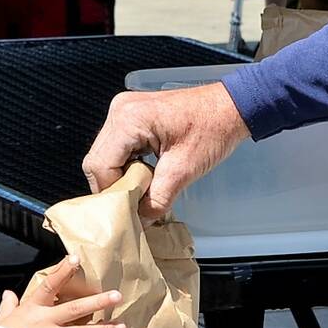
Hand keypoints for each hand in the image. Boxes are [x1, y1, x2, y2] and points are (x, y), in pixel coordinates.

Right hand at [0, 256, 126, 327]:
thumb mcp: (2, 318)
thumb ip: (8, 305)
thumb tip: (8, 293)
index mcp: (33, 308)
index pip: (49, 285)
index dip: (63, 271)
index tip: (76, 259)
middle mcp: (46, 321)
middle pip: (76, 308)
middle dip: (98, 301)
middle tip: (117, 296)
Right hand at [83, 84, 250, 220]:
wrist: (230, 107)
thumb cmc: (213, 130)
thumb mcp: (184, 171)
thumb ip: (157, 199)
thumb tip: (139, 220)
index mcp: (128, 119)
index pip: (99, 166)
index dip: (113, 192)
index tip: (131, 208)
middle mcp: (119, 111)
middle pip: (97, 160)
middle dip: (115, 185)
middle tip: (138, 200)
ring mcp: (123, 110)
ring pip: (105, 155)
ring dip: (121, 176)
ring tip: (146, 185)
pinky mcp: (131, 115)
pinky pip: (117, 146)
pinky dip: (127, 164)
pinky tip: (147, 172)